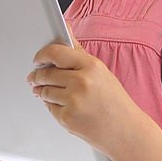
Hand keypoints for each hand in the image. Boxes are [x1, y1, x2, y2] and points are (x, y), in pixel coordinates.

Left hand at [26, 22, 138, 155]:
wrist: (126, 132)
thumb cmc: (115, 102)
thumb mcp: (101, 72)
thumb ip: (79, 52)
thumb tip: (66, 29)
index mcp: (91, 66)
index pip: (55, 53)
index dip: (42, 55)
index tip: (38, 59)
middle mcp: (82, 82)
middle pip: (46, 74)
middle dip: (38, 76)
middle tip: (36, 78)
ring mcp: (73, 101)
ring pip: (44, 91)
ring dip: (44, 92)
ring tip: (58, 95)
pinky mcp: (67, 118)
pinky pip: (49, 108)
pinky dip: (53, 108)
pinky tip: (67, 108)